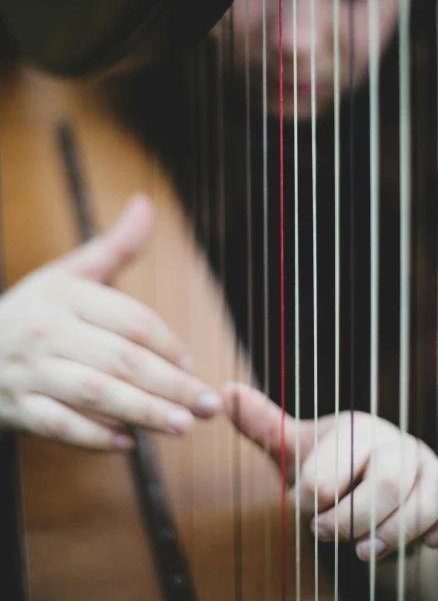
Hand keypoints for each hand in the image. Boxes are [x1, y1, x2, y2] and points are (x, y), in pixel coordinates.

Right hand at [0, 194, 220, 449]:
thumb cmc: (33, 310)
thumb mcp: (68, 273)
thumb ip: (114, 246)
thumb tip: (145, 203)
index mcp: (67, 295)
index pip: (130, 320)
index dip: (168, 343)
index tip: (192, 364)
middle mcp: (49, 332)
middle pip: (121, 359)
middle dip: (170, 384)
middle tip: (207, 404)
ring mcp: (31, 372)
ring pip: (94, 394)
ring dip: (142, 411)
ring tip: (182, 425)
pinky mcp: (18, 408)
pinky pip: (58, 426)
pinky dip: (91, 437)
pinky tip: (126, 444)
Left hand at [222, 383, 437, 560]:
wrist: (377, 492)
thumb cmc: (333, 471)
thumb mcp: (297, 452)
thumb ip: (264, 427)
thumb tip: (224, 391)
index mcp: (359, 429)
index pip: (341, 462)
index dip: (319, 496)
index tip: (307, 511)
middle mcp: (398, 444)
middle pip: (390, 483)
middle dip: (358, 518)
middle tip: (332, 537)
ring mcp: (432, 467)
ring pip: (433, 496)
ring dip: (402, 531)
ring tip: (368, 550)